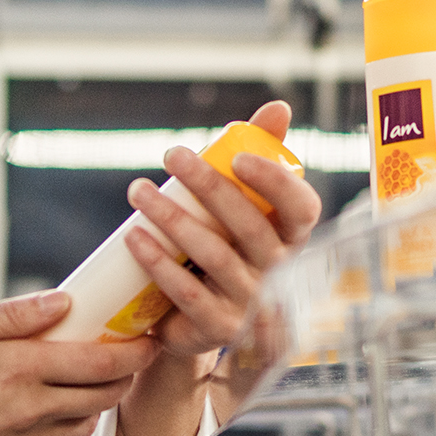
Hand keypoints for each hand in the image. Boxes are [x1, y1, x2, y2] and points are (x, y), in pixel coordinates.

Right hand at [0, 292, 159, 435]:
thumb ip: (8, 317)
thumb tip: (60, 301)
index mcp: (15, 370)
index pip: (98, 361)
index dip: (132, 349)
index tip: (144, 335)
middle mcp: (29, 409)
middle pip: (105, 393)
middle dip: (126, 373)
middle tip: (127, 353)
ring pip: (87, 420)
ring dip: (100, 398)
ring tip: (91, 376)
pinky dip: (71, 422)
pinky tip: (56, 404)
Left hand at [121, 101, 325, 367]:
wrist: (196, 321)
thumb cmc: (224, 249)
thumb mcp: (239, 208)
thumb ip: (260, 157)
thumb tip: (279, 107)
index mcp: (290, 238)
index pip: (302, 208)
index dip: (277, 183)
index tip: (239, 158)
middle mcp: (278, 272)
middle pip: (249, 226)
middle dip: (209, 186)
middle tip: (172, 155)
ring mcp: (250, 304)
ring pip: (215, 255)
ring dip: (173, 218)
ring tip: (138, 191)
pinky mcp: (218, 328)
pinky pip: (188, 292)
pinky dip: (159, 262)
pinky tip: (134, 237)